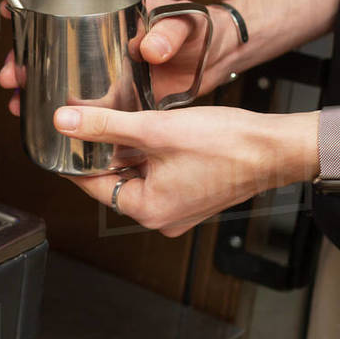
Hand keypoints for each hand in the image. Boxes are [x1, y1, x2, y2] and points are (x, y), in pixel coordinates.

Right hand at [0, 0, 237, 115]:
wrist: (220, 55)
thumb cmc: (202, 27)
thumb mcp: (185, 23)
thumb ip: (169, 32)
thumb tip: (151, 48)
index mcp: (114, 12)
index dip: (36, 1)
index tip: (12, 7)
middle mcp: (104, 38)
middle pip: (51, 42)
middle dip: (25, 57)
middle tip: (12, 73)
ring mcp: (108, 66)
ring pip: (61, 74)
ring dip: (37, 88)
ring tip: (20, 102)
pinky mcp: (118, 92)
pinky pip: (85, 100)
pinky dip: (65, 110)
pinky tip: (49, 120)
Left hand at [51, 105, 316, 236]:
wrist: (276, 148)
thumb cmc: (225, 144)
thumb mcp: (154, 129)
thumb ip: (105, 126)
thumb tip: (64, 123)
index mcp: (146, 210)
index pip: (91, 184)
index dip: (77, 156)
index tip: (66, 134)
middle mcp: (160, 218)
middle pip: (114, 180)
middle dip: (106, 150)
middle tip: (96, 120)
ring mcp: (178, 209)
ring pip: (137, 175)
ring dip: (130, 150)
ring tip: (127, 121)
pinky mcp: (192, 196)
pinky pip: (159, 176)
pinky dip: (151, 155)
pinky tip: (153, 131)